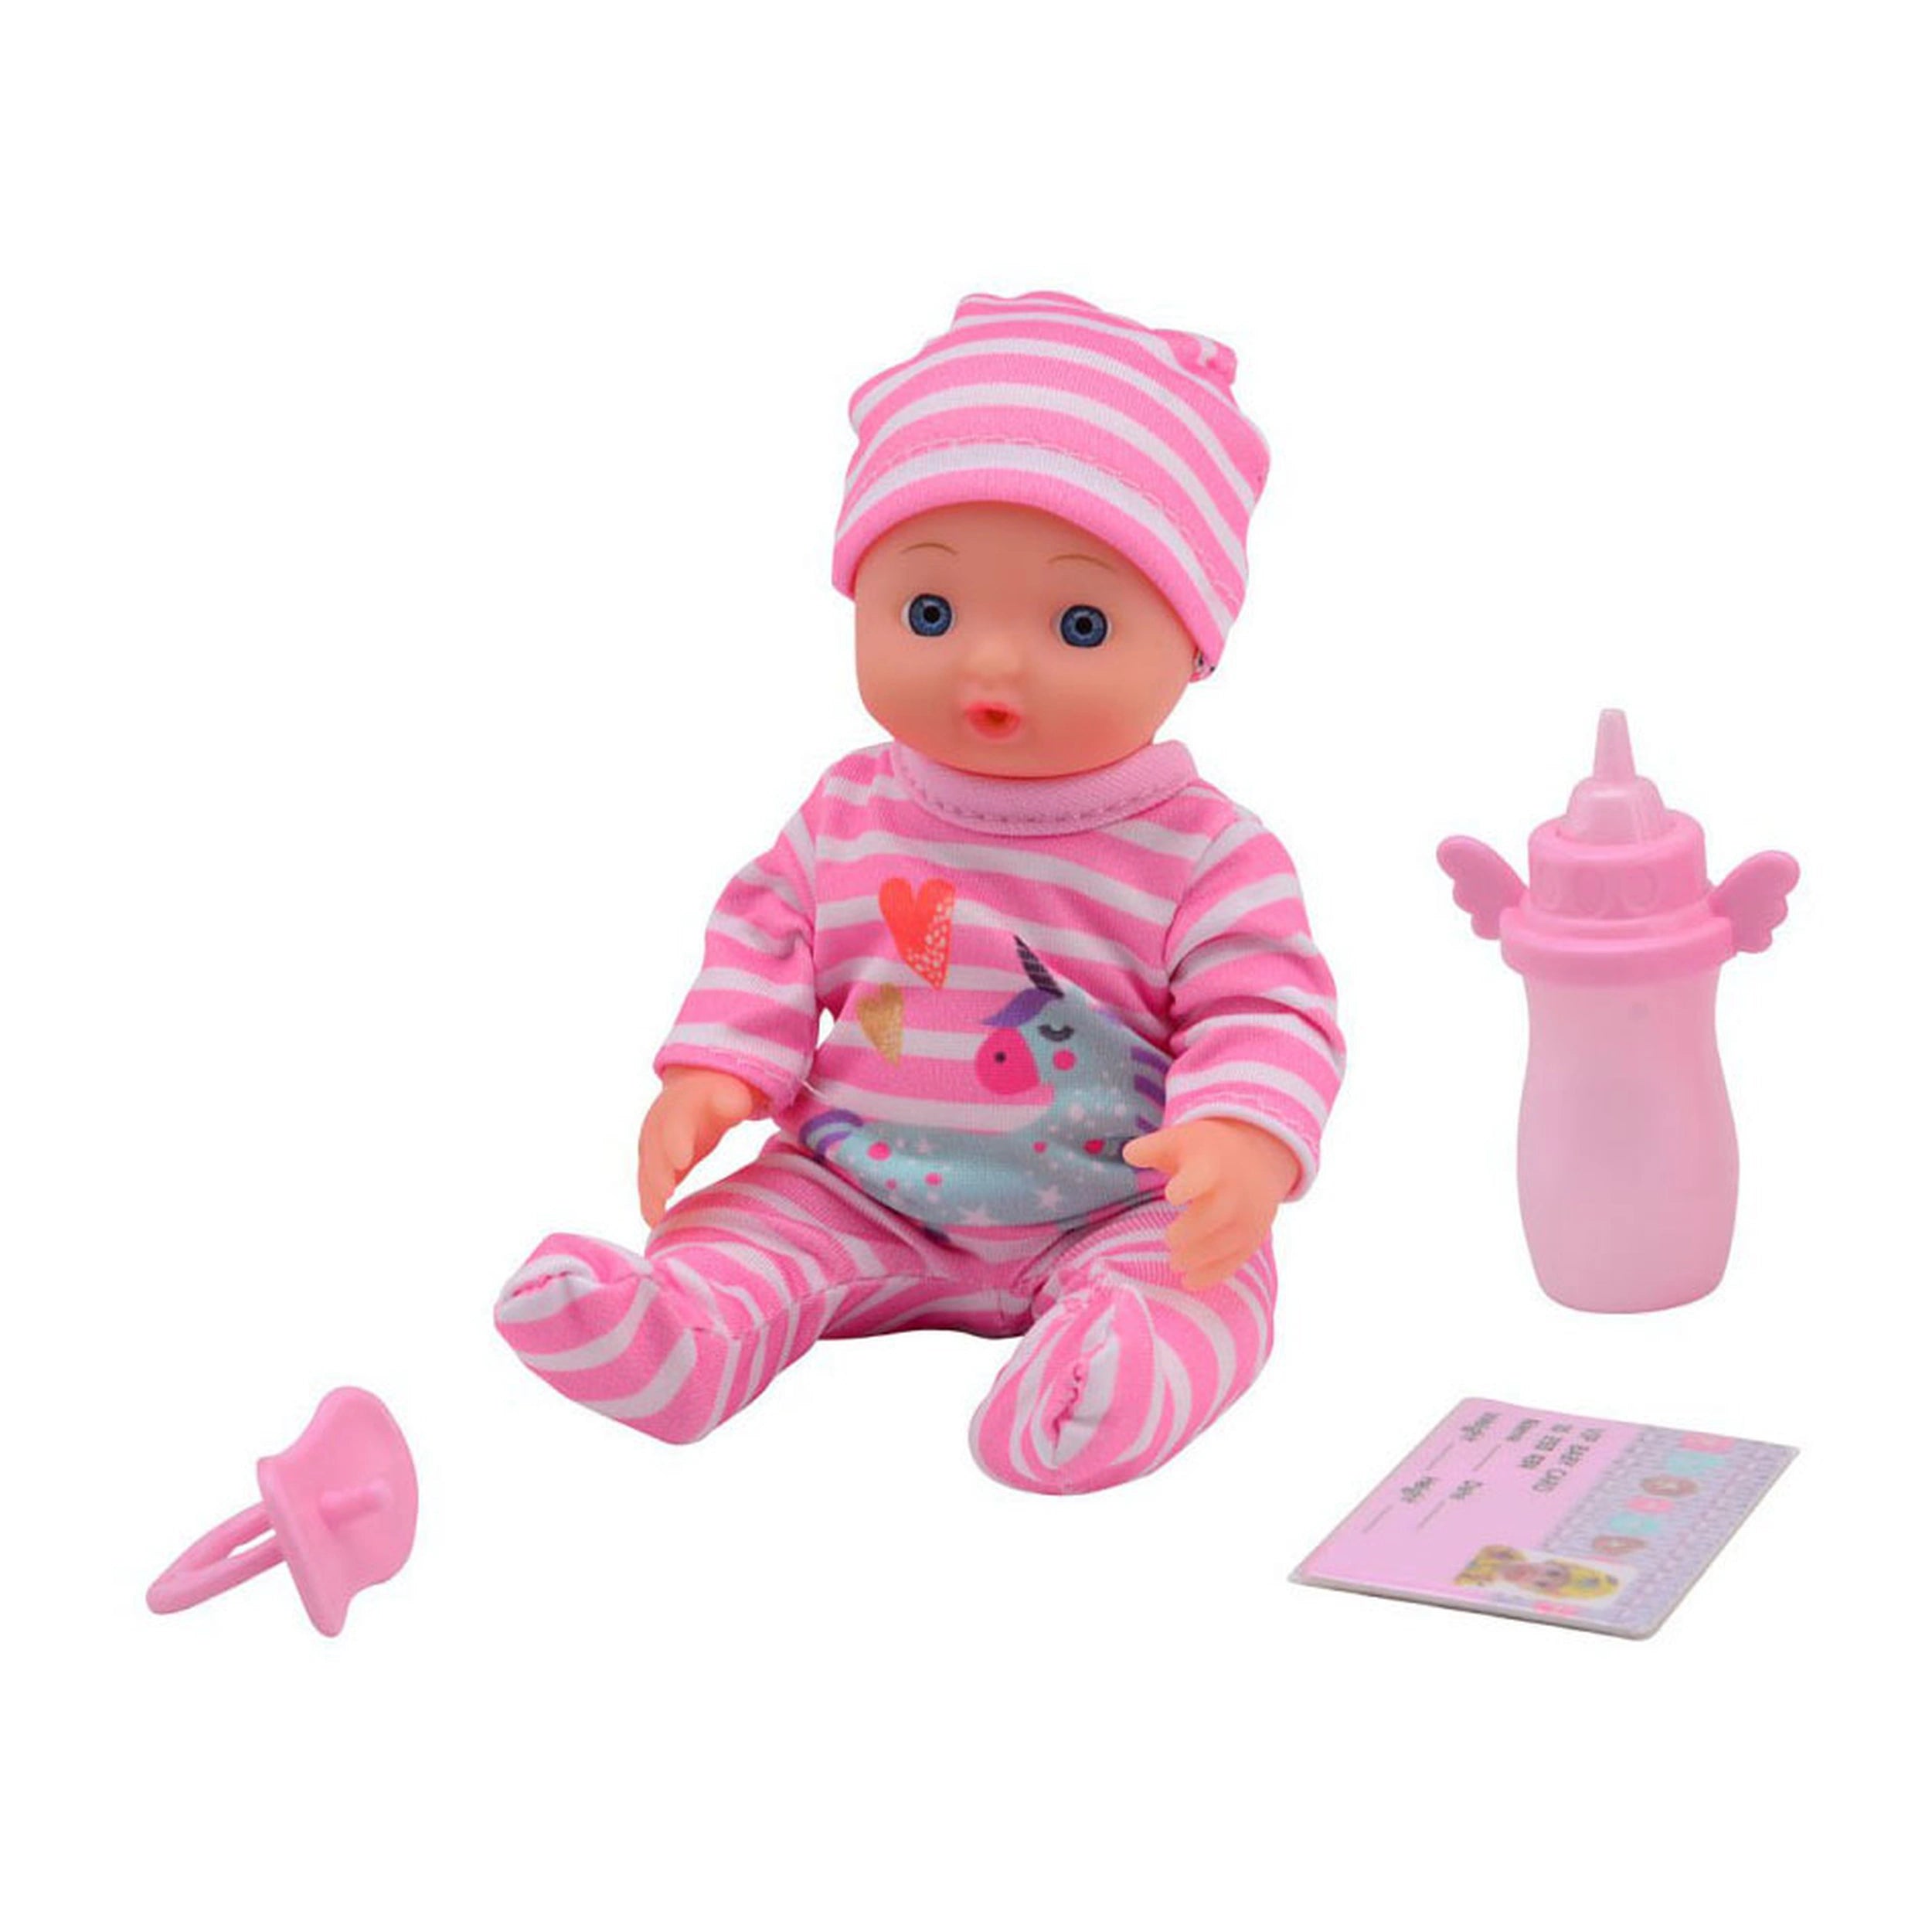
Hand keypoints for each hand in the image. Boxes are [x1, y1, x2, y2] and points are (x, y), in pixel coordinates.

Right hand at [637, 1067, 766, 1225]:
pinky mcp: (656, 1163)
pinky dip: (650, 1202)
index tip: (682, 1160)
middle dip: (658, 1171)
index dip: (677, 1141)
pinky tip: (655, 1222)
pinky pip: (649, 1183)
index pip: (676, 1123)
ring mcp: (654, 1144)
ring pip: (647, 1170)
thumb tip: (735, 1103)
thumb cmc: (717, 1098)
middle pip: (655, 1150)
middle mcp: (660, 1126)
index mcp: (680, 1106)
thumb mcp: (728, 1094)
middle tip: (665, 1193)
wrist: (694, 1095)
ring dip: (649, 1193)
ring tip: (656, 1218)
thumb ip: (731, 1101)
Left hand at [1122, 1118, 1302, 1291]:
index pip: (1201, 1176)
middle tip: (1169, 1240)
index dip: (1187, 1186)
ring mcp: (1249, 1214)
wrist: (1259, 1153)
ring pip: (1226, 1242)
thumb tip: (1129, 1154)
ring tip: (1175, 1263)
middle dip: (1190, 1232)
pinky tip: (1191, 1282)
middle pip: (1215, 1215)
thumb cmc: (1207, 1149)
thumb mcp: (1180, 1139)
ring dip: (1198, 1258)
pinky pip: (1237, 1258)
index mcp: (1211, 1164)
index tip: (1171, 1194)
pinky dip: (1214, 1273)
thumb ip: (1152, 1148)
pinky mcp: (1254, 1234)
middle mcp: (1235, 1190)